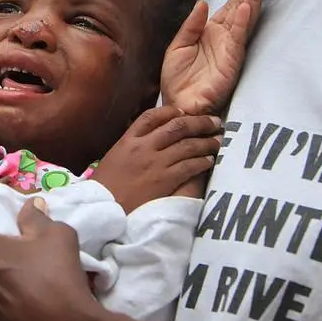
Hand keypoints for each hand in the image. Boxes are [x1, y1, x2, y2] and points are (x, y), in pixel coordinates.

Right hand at [91, 106, 220, 213]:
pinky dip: (202, 161)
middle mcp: (144, 147)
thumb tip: (146, 141)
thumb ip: (130, 146)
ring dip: (206, 142)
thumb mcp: (113, 157)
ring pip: (187, 145)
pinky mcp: (166, 180)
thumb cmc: (105, 186)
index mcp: (128, 140)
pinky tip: (209, 160)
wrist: (103, 208)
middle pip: (176, 126)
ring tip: (217, 140)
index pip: (151, 116)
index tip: (183, 112)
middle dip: (198, 122)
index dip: (171, 111)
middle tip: (213, 121)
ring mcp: (156, 163)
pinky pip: (190, 166)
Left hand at [161, 0, 273, 114]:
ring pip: (244, 19)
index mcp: (210, 32)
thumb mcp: (178, 46)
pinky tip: (246, 9)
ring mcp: (230, 48)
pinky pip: (237, 39)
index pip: (230, 7)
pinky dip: (242, 23)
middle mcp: (224, 38)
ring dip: (252, 0)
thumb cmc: (178, 79)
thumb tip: (203, 3)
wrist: (177, 104)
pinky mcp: (231, 61)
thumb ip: (191, 25)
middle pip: (242, 8)